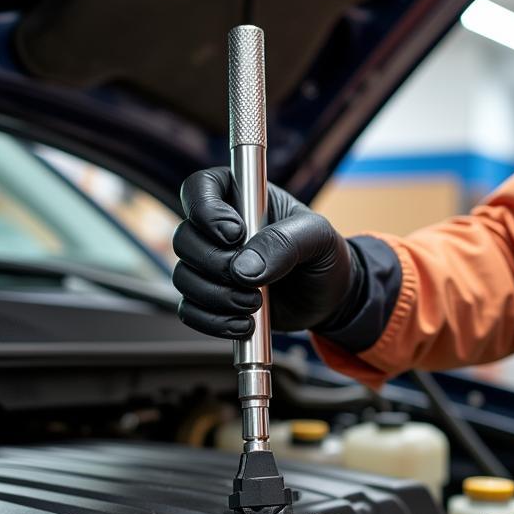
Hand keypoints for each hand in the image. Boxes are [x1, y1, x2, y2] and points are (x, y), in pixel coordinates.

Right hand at [172, 167, 359, 337]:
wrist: (329, 297)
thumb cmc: (324, 254)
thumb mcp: (317, 237)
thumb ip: (284, 242)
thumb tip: (243, 268)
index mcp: (240, 197)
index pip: (200, 189)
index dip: (207, 212)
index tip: (235, 235)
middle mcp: (217, 229)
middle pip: (184, 239)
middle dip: (216, 266)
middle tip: (252, 280)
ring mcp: (211, 265)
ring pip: (183, 278)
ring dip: (217, 297)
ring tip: (254, 304)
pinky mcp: (211, 298)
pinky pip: (190, 310)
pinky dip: (214, 322)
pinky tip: (244, 324)